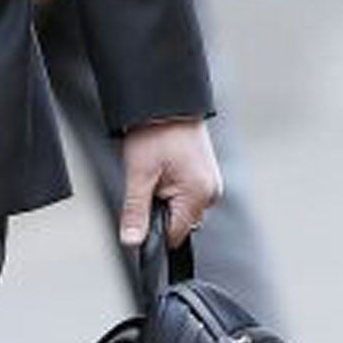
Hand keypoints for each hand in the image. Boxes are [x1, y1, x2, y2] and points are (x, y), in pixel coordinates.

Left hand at [119, 117, 220, 248]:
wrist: (167, 103)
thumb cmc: (155, 132)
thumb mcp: (139, 174)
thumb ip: (136, 211)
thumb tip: (131, 240)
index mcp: (199, 196)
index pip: (175, 234)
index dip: (153, 229)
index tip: (140, 213)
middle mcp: (211, 192)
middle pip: (180, 221)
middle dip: (160, 210)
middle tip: (147, 182)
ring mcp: (210, 182)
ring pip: (183, 207)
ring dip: (167, 197)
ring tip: (156, 170)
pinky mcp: (205, 173)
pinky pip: (188, 192)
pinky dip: (174, 187)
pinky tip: (165, 168)